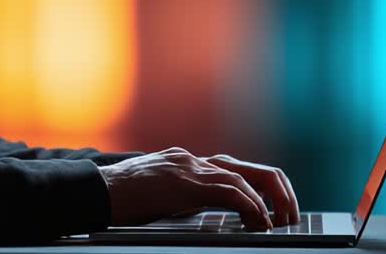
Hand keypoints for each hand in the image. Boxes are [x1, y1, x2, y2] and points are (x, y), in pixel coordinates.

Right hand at [98, 147, 300, 229]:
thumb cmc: (121, 198)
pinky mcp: (184, 183)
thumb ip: (185, 198)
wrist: (94, 190)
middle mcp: (194, 160)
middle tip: (291, 216)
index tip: (277, 212)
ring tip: (279, 224)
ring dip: (270, 204)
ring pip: (245, 179)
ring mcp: (189, 169)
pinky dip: (250, 208)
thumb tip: (211, 215)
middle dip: (279, 192)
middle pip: (252, 170)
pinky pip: (229, 193)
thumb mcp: (160, 194)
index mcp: (190, 162)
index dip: (264, 191)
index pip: (239, 171)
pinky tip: (259, 222)